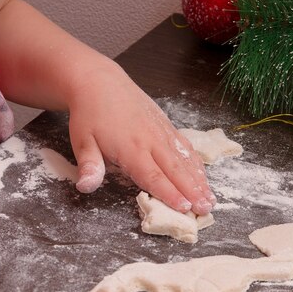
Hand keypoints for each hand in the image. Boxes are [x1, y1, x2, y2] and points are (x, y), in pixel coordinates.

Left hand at [67, 65, 214, 214]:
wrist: (101, 82)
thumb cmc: (90, 115)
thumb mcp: (82, 140)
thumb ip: (89, 165)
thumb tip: (85, 187)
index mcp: (131, 148)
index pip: (153, 176)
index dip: (169, 193)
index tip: (184, 208)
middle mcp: (152, 141)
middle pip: (176, 171)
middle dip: (193, 191)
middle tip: (207, 209)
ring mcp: (163, 133)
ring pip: (186, 160)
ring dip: (200, 180)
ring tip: (211, 198)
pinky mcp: (168, 127)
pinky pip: (187, 148)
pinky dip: (197, 164)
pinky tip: (203, 177)